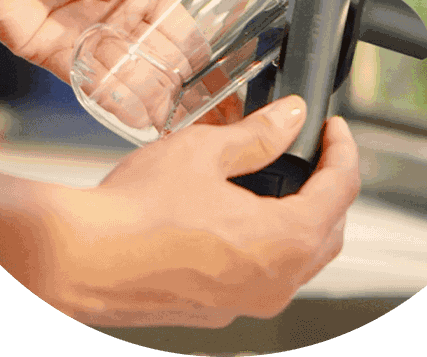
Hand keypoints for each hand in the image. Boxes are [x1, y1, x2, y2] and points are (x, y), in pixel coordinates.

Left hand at [0, 0, 236, 126]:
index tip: (227, 70)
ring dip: (153, 97)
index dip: (201, 45)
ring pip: (126, 70)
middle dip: (183, 82)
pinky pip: (87, 77)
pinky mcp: (50, 49)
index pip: (176, 18)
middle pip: (155, 52)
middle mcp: (112, 7)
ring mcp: (83, 30)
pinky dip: (112, 98)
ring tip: (182, 121)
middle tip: (212, 111)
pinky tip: (139, 116)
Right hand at [41, 96, 359, 327]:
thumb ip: (258, 134)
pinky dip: (273, 244)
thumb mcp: (206, 152)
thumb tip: (291, 117)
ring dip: (303, 218)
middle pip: (330, 230)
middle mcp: (275, 282)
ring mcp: (248, 303)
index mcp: (284, 241)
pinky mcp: (221, 309)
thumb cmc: (137, 210)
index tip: (336, 131)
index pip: (342, 190)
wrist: (83, 259)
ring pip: (302, 258)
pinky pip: (268, 276)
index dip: (344, 151)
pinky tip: (243, 217)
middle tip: (314, 154)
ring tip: (280, 180)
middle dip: (330, 188)